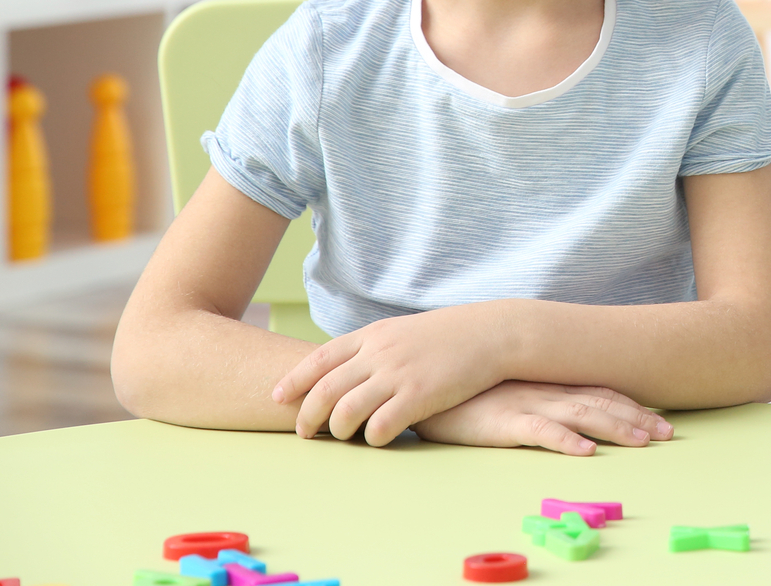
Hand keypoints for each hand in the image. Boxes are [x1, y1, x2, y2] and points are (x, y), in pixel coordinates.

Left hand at [271, 301, 514, 445]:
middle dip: (307, 416)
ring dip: (338, 430)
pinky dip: (372, 439)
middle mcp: (380, 354)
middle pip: (325, 390)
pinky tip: (377, 440)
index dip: (294, 379)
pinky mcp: (419, 396)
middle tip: (303, 433)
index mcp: (373, 335)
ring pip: (346, 411)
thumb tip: (346, 370)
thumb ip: (374, 347)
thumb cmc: (450, 335)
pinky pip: (380, 427)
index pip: (320, 358)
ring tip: (343, 437)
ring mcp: (398, 375)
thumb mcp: (404, 330)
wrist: (492, 333)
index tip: (277, 397)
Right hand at [412, 380, 674, 454]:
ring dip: (614, 428)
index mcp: (549, 382)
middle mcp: (544, 390)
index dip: (632, 406)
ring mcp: (525, 403)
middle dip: (636, 419)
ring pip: (579, 416)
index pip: (600, 391)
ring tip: (641, 442)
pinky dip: (564, 441)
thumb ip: (541, 393)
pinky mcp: (501, 421)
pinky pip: (538, 431)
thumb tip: (571, 406)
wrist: (426, 381)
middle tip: (667, 434)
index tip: (661, 421)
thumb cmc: (469, 389)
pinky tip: (585, 451)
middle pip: (600, 403)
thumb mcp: (512, 387)